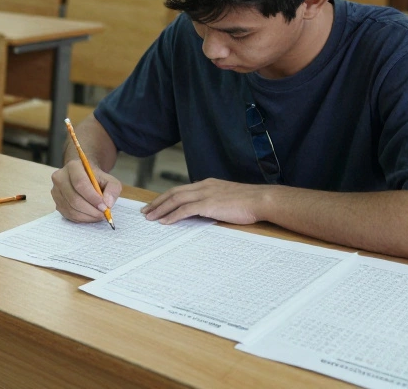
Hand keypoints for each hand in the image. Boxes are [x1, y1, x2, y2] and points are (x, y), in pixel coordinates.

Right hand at [51, 160, 121, 222]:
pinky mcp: (56, 203)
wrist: (84, 177)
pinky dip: (81, 218)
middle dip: (91, 210)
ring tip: (98, 216)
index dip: (92, 197)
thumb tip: (108, 203)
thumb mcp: (109, 180)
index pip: (80, 183)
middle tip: (103, 214)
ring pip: (71, 209)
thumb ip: (112, 189)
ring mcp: (56, 191)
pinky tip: (90, 216)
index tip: (104, 207)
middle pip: (74, 198)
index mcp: (73, 167)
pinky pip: (68, 215)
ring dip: (87, 216)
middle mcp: (60, 178)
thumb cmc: (96, 179)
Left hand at [142, 179, 270, 224]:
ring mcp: (205, 194)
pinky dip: (173, 215)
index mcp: (208, 184)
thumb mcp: (228, 198)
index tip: (156, 204)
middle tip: (146, 211)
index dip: (167, 197)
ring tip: (150, 217)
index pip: (181, 189)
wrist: (261, 199)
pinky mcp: (208, 204)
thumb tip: (205, 210)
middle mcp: (204, 186)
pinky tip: (165, 222)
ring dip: (161, 209)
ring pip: (176, 199)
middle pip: (174, 192)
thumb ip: (215, 201)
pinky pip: (185, 210)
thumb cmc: (249, 202)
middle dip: (158, 202)